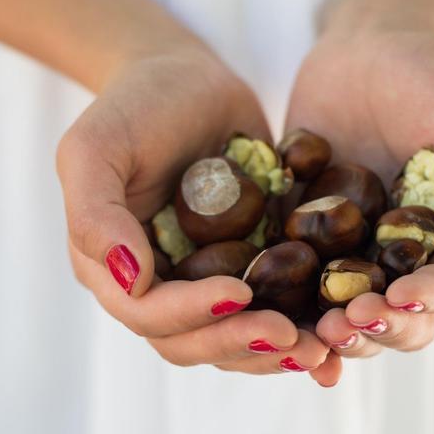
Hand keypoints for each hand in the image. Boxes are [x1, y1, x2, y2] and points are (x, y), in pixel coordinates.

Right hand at [57, 46, 339, 383]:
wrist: (187, 81)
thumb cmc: (134, 106)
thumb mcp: (95, 147)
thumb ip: (96, 214)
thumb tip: (129, 280)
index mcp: (111, 270)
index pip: (148, 313)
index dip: (191, 313)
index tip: (238, 292)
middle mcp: (156, 288)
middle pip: (192, 342)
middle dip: (241, 344)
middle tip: (293, 336)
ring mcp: (203, 285)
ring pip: (233, 340)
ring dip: (275, 352)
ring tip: (324, 349)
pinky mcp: (247, 272)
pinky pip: (271, 312)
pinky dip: (301, 327)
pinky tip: (339, 334)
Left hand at [286, 27, 433, 358]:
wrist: (371, 45)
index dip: (427, 301)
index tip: (401, 296)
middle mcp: (399, 261)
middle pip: (393, 319)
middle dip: (374, 329)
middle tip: (346, 321)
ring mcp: (346, 253)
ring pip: (338, 314)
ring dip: (328, 333)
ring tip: (311, 332)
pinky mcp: (298, 237)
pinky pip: (286, 280)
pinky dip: (278, 306)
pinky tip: (263, 318)